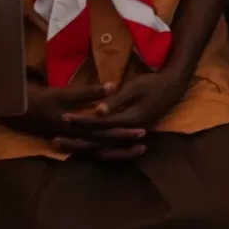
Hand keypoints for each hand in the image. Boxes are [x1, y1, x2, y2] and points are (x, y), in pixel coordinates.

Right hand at [4, 80, 147, 157]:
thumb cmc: (40, 100)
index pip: (105, 133)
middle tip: (144, 141)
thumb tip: (112, 87)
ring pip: (99, 150)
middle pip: (105, 145)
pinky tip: (117, 147)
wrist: (16, 112)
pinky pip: (91, 149)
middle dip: (125, 144)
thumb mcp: (62, 95)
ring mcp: (73, 142)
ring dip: (118, 150)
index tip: (142, 130)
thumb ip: (87, 93)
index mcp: (76, 129)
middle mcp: (76, 140)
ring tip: (139, 148)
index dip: (123, 132)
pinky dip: (105, 149)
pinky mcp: (71, 141)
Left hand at [60, 65, 190, 158]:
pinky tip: (85, 146)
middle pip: (99, 139)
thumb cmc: (154, 83)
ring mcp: (131, 132)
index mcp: (130, 119)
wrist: (174, 86)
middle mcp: (130, 130)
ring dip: (84, 145)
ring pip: (104, 144)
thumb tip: (98, 111)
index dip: (81, 121)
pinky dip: (97, 145)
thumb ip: (116, 101)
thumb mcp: (135, 88)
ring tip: (65, 145)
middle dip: (77, 139)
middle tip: (55, 140)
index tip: (64, 118)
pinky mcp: (131, 131)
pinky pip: (111, 144)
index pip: (100, 123)